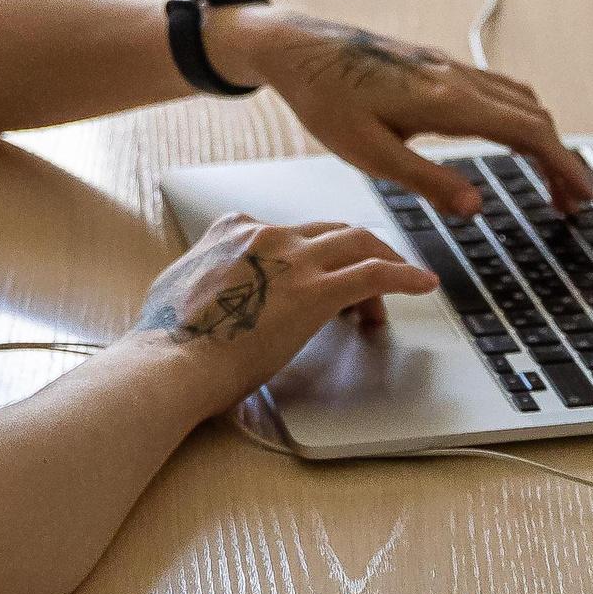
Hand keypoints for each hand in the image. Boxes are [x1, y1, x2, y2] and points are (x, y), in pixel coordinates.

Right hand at [130, 213, 435, 419]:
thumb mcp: (176, 291)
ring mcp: (293, 260)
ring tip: (403, 283)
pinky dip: (405, 276)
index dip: (311, 255)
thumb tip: (202, 292)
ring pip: (358, 244)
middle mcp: (266, 235)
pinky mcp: (315, 292)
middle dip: (356, 253)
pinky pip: (375, 273)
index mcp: (232, 231)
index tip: (318, 278)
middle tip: (370, 285)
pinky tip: (424, 284)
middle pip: (331, 232)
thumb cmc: (168, 343)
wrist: (171, 363)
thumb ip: (201, 277)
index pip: (288, 230)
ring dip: (384, 262)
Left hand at [207, 8, 592, 216]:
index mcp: (447, 100)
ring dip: (543, 138)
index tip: (584, 195)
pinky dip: (521, 118)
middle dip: (560, 161)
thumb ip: (426, 180)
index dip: (564, 167)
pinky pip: (498, 89)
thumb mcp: (368, 153)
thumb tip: (475, 205)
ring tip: (549, 179)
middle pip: (534, 117)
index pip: (528, 133)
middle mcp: (456, 77)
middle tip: (572, 202)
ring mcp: (449, 67)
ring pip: (519, 100)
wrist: (298, 49)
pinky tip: (511, 139)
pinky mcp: (437, 66)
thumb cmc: (325, 100)